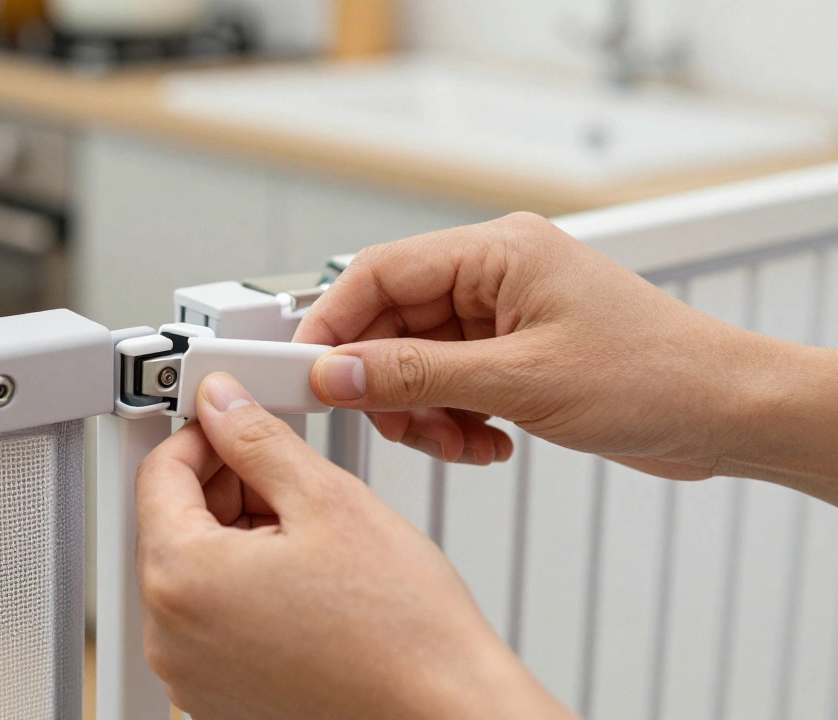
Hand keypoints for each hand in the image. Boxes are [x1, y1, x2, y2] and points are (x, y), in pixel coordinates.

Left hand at [135, 372, 574, 719]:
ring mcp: (193, 675)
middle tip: (284, 474)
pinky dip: (244, 585)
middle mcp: (171, 639)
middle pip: (172, 525)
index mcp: (183, 582)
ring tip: (309, 531)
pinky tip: (304, 576)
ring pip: (195, 571)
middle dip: (224, 486)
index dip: (202, 435)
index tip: (235, 422)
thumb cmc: (403, 632)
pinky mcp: (221, 697)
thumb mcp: (327, 500)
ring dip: (238, 533)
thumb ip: (258, 439)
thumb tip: (223, 404)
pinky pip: (212, 620)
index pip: (157, 475)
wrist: (445, 713)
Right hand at [295, 212, 837, 486]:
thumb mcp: (520, 379)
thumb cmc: (656, 375)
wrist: (726, 414)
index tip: (305, 370)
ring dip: (423, 413)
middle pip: (392, 324)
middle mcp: (493, 277)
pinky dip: (454, 422)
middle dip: (386, 383)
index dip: (333, 323)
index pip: (379, 273)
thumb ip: (418, 374)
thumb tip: (338, 372)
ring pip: (417, 364)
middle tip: (391, 424)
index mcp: (497, 251)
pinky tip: (486, 442)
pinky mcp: (512, 357)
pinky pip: (449, 387)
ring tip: (458, 441)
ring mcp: (502, 319)